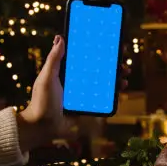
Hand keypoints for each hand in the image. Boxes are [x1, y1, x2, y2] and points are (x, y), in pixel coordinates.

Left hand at [17, 35, 129, 152]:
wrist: (44, 127)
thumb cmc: (41, 102)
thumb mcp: (46, 78)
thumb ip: (53, 59)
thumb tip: (59, 38)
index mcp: (67, 72)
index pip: (85, 58)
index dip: (98, 51)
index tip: (110, 44)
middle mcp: (77, 82)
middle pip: (98, 70)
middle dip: (112, 65)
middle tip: (122, 61)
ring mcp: (84, 94)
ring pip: (104, 84)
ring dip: (116, 79)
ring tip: (125, 76)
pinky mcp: (88, 107)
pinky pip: (103, 99)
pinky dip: (113, 94)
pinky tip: (120, 90)